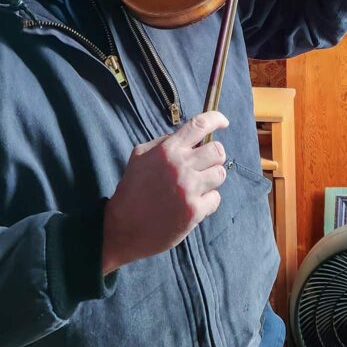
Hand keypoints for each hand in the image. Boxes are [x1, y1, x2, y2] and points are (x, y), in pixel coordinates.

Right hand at [102, 110, 228, 273]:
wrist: (123, 227)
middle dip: (213, 156)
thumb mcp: (140, 156)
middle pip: (217, 150)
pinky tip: (191, 205)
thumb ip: (164, 143)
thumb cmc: (132, 190)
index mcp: (167, 150)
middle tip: (203, 165)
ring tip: (195, 187)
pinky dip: (207, 201)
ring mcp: (189, 189)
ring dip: (210, 179)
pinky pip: (216, 198)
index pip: (199, 125)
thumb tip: (191, 138)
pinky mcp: (194, 211)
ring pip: (220, 174)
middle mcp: (180, 166)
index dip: (216, 119)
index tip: (223, 122)